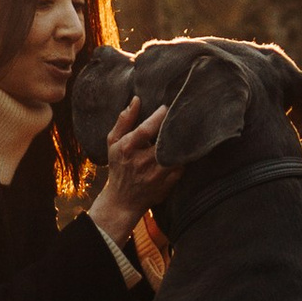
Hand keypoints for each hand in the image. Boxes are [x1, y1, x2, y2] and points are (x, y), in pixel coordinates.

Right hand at [89, 98, 175, 251]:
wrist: (122, 201)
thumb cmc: (118, 166)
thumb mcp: (113, 142)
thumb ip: (124, 120)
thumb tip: (136, 99)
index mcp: (127, 148)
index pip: (145, 130)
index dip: (159, 116)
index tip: (167, 107)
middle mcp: (142, 162)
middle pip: (164, 141)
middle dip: (174, 127)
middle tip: (182, 115)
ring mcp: (156, 175)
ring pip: (176, 153)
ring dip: (183, 141)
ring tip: (188, 129)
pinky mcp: (167, 184)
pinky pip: (182, 166)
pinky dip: (184, 156)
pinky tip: (186, 147)